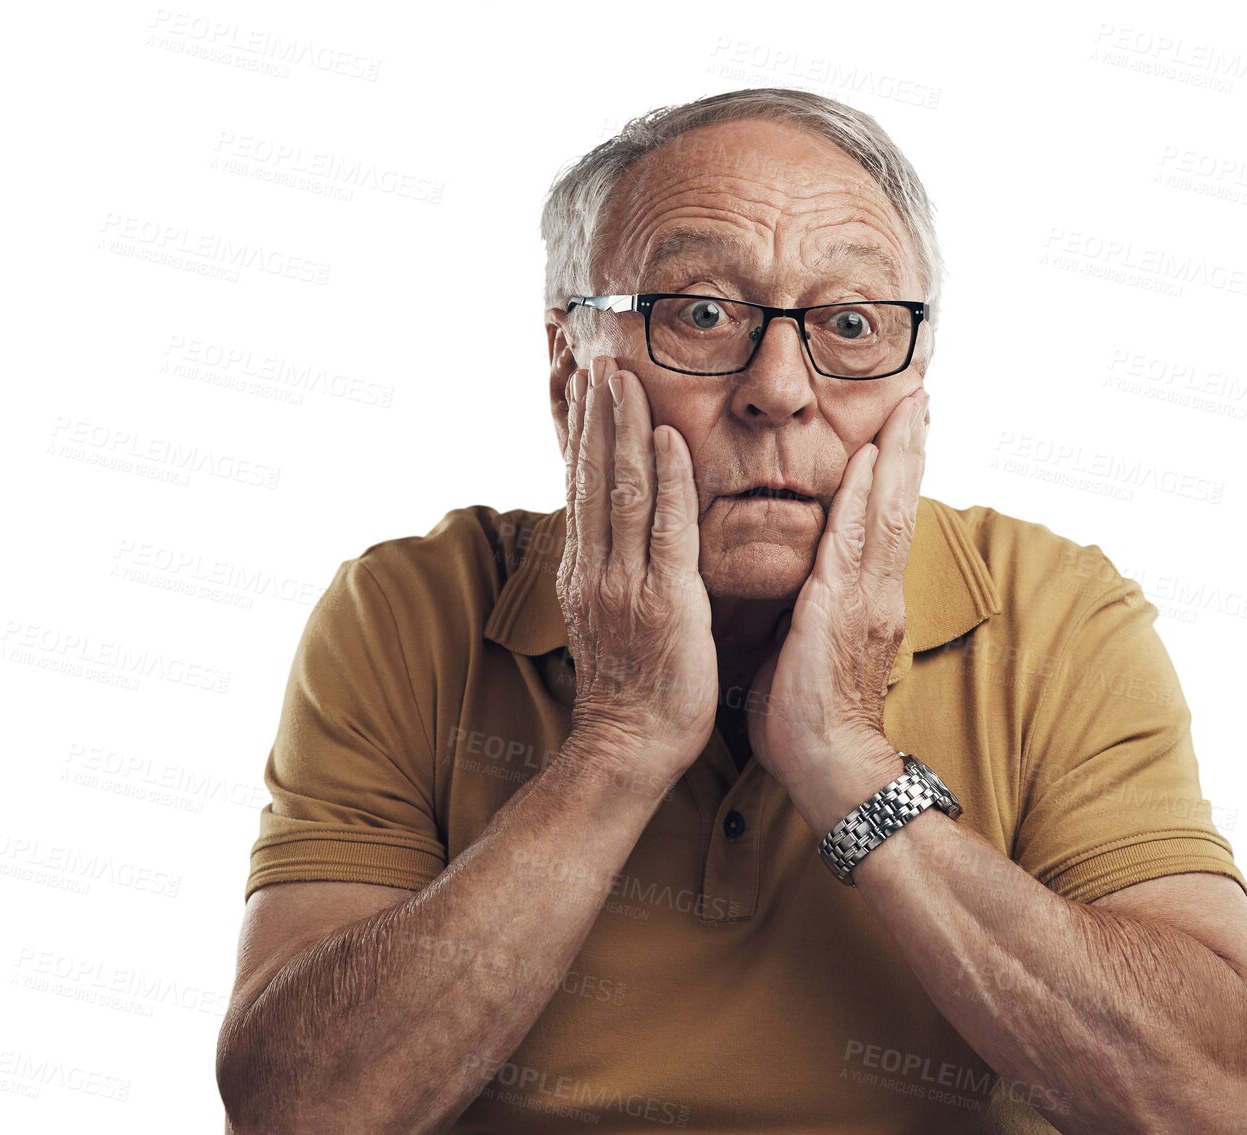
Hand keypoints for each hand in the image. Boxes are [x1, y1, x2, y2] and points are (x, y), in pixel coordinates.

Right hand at [556, 355, 717, 793]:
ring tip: (621, 376)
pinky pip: (665, 528)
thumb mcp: (609, 617)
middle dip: (595, 413)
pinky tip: (666, 437)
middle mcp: (596, 568)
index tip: (580, 383)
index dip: (580, 431)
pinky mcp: (664, 600)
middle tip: (597, 356)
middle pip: (593, 476)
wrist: (629, 746)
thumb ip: (612, 570)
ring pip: (623, 489)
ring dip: (623, 428)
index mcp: (584, 570)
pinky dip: (666, 479)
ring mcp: (625, 583)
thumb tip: (614, 533)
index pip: (581, 485)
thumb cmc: (632, 689)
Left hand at [746, 388, 929, 825]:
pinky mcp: (841, 609)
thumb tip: (787, 588)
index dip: (893, 475)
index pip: (883, 523)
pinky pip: (854, 541)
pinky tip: (869, 461)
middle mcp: (876, 592)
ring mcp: (865, 599)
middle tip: (919, 396)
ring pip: (887, 512)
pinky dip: (865, 498)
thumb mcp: (804, 648)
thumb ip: (805, 610)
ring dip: (897, 456)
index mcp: (866, 600)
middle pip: (899, 504)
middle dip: (908, 449)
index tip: (900, 430)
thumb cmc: (808, 718)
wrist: (826, 766)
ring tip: (909, 408)